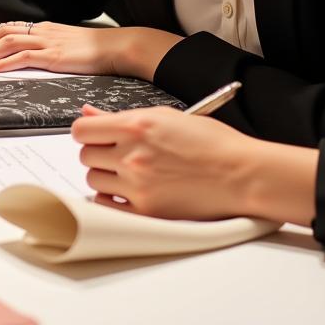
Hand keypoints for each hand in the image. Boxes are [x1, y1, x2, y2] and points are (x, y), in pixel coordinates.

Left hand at [0, 23, 180, 77]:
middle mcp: (42, 32)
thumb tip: (38, 59)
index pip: (8, 29)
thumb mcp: (69, 47)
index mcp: (45, 29)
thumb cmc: (99, 51)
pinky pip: (23, 57)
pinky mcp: (54, 56)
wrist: (119, 48)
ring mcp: (48, 42)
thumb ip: (52, 50)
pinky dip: (4, 62)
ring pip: (7, 42)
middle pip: (1, 32)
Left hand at [73, 106, 262, 219]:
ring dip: (104, 175)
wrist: (242, 174)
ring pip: (93, 180)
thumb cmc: (212, 144)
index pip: (81, 129)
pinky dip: (111, 199)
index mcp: (135, 126)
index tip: (94, 134)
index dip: (86, 131)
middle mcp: (132, 155)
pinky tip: (127, 191)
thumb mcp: (164, 116)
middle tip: (115, 152)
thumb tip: (91, 113)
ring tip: (126, 171)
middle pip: (85, 155)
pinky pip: (107, 206)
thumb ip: (121, 117)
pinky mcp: (147, 211)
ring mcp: (138, 185)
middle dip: (96, 152)